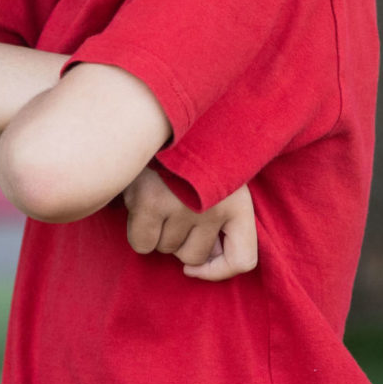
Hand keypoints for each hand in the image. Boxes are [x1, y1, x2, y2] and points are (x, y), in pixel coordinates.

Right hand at [123, 167, 257, 281]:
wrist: (162, 112)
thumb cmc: (191, 154)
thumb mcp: (219, 182)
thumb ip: (219, 222)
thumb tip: (194, 269)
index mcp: (240, 201)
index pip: (244, 260)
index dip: (219, 270)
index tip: (198, 266)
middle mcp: (215, 208)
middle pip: (193, 257)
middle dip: (179, 240)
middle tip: (173, 206)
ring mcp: (182, 207)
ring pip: (165, 250)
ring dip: (158, 230)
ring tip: (159, 195)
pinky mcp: (150, 203)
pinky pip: (142, 244)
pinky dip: (138, 231)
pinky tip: (142, 203)